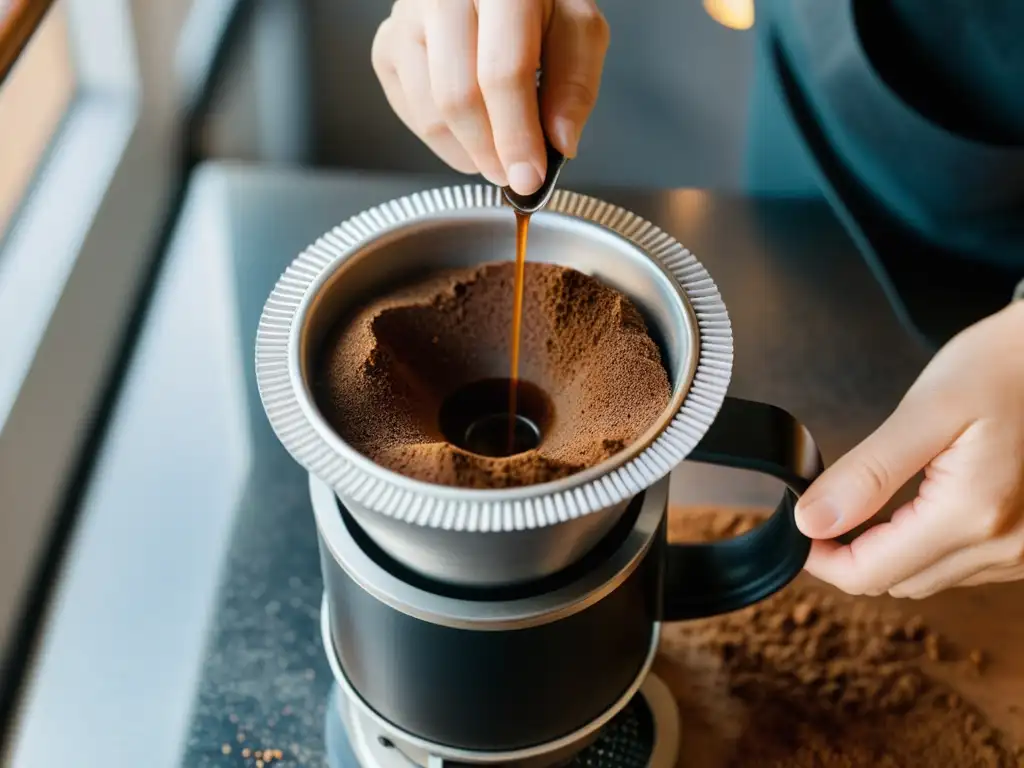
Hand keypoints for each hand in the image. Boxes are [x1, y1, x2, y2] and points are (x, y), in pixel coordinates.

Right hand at [371, 0, 608, 194]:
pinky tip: (469, 132)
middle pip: (458, 97)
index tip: (530, 177)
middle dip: (489, 152)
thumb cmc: (537, 0)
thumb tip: (558, 144)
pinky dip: (442, 138)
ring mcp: (405, 19)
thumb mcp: (577, 28)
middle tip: (514, 176)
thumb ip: (574, 83)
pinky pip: (409, 110)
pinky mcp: (387, 44)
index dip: (516, 135)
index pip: (501, 72)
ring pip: (429, 111)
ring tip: (496, 155)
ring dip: (466, 152)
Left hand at [795, 301, 1023, 597]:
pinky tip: (914, 507)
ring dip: (887, 552)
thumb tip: (812, 521)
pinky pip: (958, 567)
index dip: (821, 558)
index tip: (799, 525)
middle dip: (849, 553)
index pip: (871, 573)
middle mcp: (1004, 546)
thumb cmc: (998, 369)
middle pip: (895, 582)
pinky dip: (923, 547)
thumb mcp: (925, 411)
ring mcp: (1021, 552)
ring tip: (869, 502)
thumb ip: (866, 473)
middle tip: (825, 506)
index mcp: (971, 515)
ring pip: (924, 579)